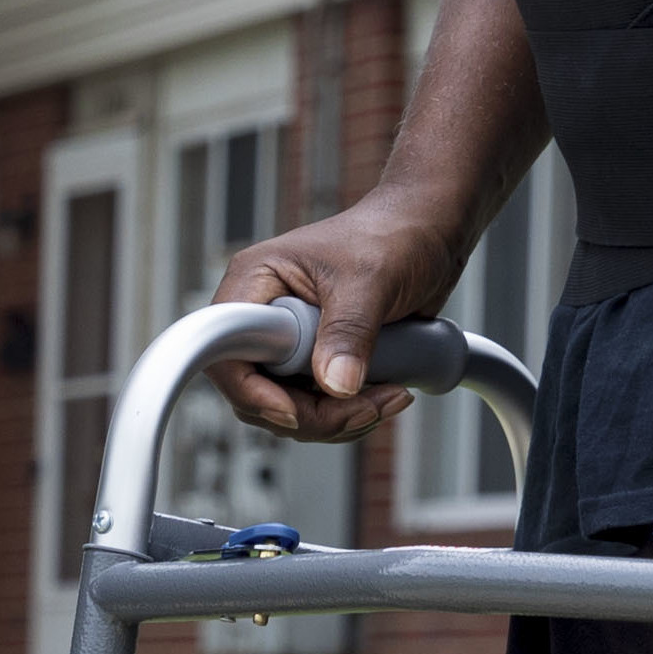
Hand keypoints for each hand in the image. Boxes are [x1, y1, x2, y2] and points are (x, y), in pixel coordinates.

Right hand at [205, 198, 463, 437]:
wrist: (429, 235)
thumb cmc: (394, 234)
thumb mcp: (371, 280)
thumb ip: (350, 331)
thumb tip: (336, 384)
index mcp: (257, 282)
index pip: (224, 352)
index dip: (252, 390)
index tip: (295, 410)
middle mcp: (265, 316)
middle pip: (257, 393)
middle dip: (313, 413)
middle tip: (366, 407)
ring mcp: (290, 343)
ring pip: (289, 409)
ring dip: (339, 419)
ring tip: (389, 396)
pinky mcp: (317, 361)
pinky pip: (317, 407)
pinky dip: (350, 414)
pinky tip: (388, 393)